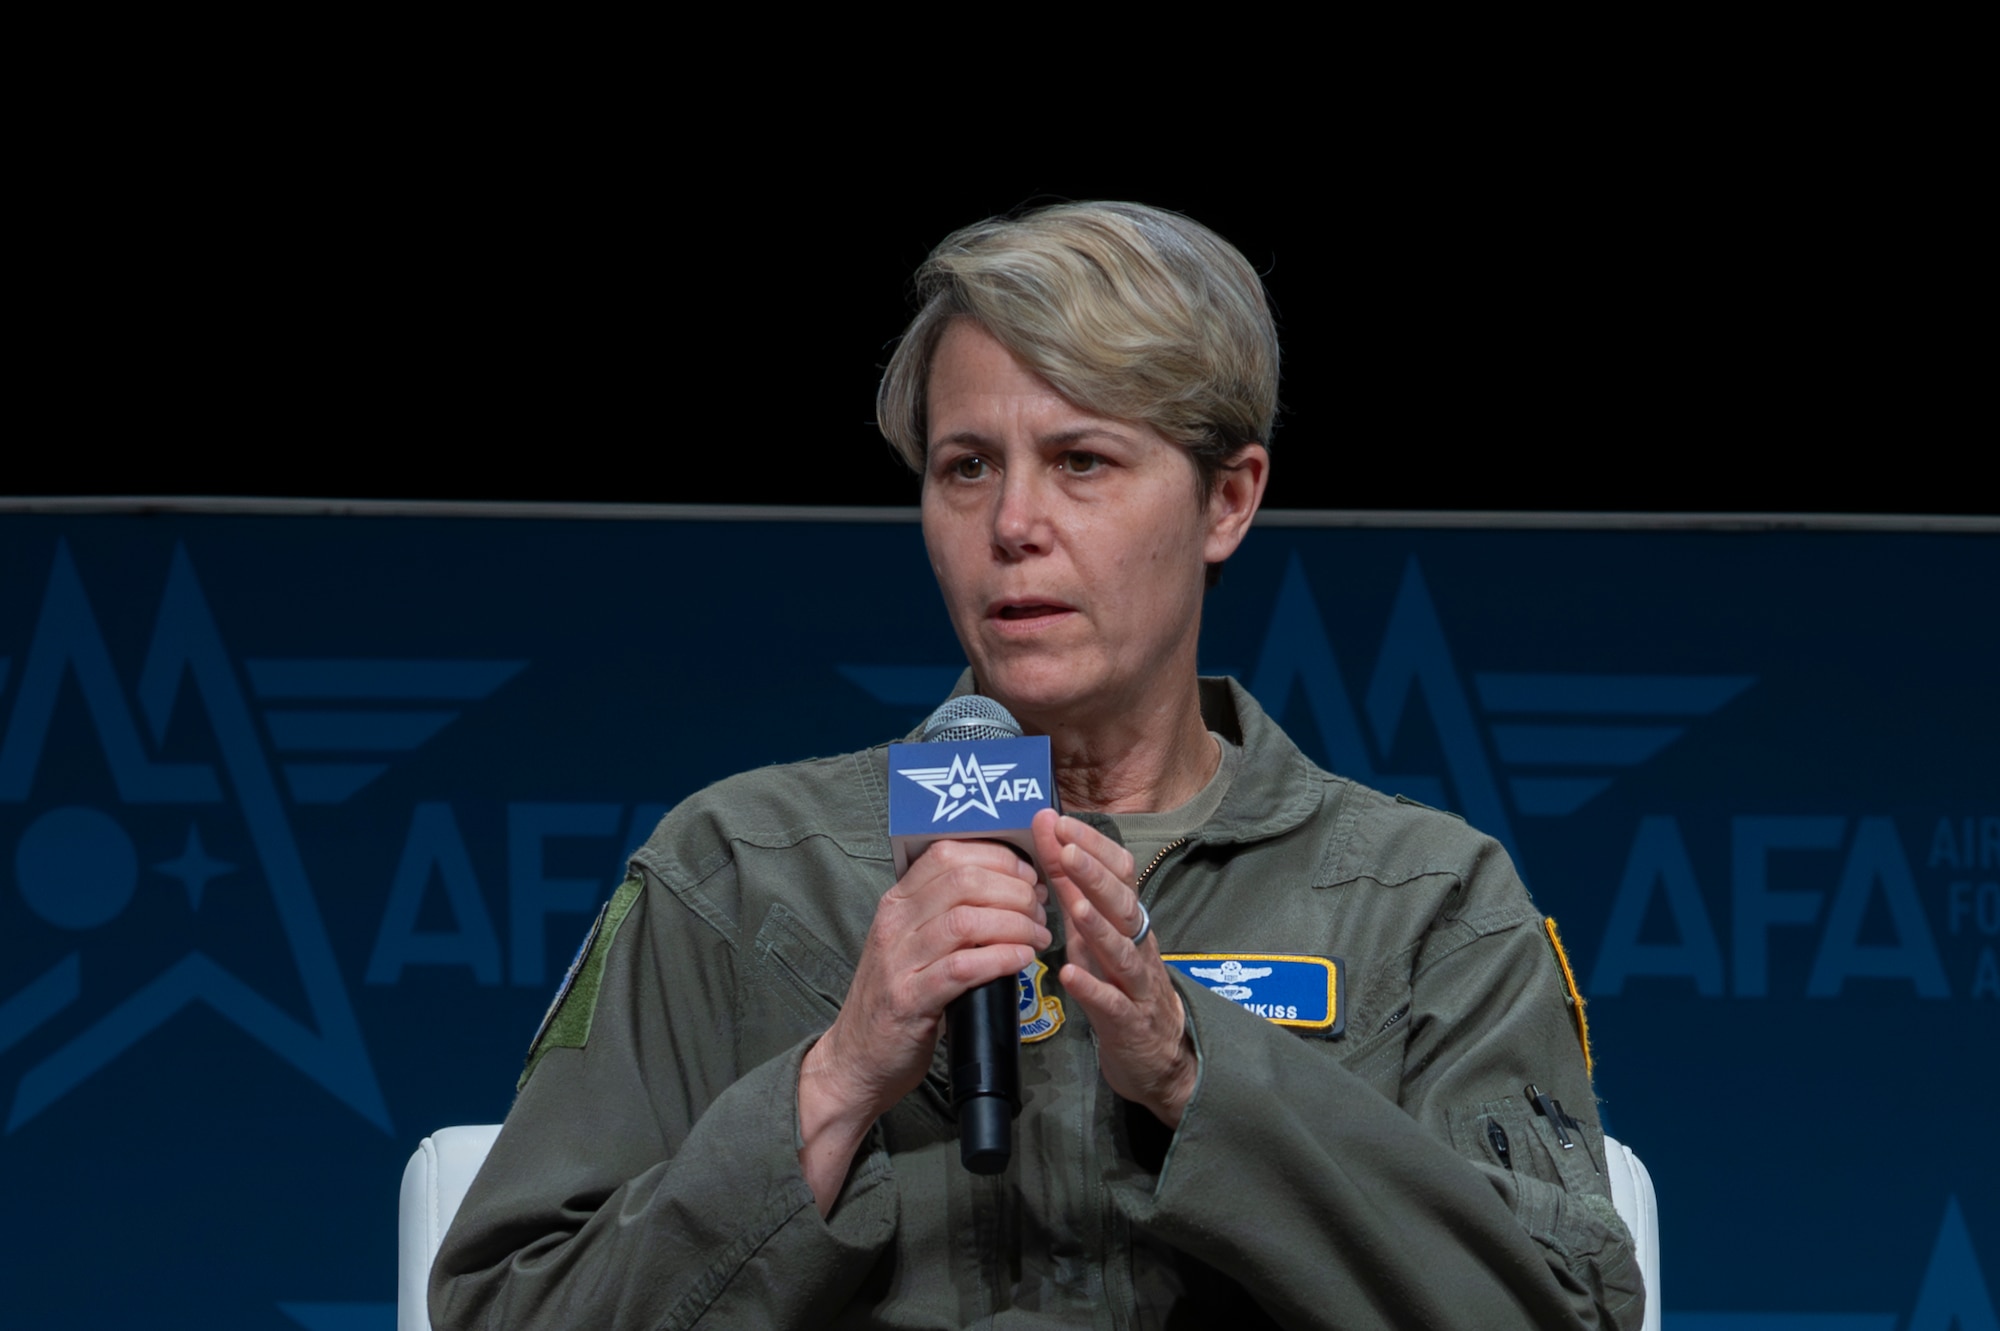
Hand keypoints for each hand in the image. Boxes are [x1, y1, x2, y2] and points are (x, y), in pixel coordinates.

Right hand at [798, 839, 1048, 1211]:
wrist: (855, 1057)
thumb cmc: (896, 996)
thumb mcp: (912, 942)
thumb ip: (945, 913)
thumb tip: (1009, 887)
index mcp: (896, 901)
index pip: (947, 853)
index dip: (997, 858)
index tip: (1027, 875)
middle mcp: (894, 923)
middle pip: (963, 880)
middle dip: (1013, 889)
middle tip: (1039, 908)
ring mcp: (898, 961)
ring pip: (965, 921)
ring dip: (1014, 924)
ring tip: (1038, 936)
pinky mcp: (909, 1000)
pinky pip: (962, 968)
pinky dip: (999, 958)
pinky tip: (1022, 959)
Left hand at [1032, 809, 1197, 1127]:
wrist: (1159, 1054)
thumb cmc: (1120, 983)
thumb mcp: (1095, 933)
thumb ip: (1073, 890)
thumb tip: (1052, 839)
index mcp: (1128, 920)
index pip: (1121, 872)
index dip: (1094, 846)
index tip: (1061, 821)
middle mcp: (1138, 945)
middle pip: (1124, 904)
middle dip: (1095, 875)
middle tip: (1067, 848)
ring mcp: (1136, 984)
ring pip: (1123, 951)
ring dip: (1098, 926)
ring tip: (1073, 905)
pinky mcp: (1129, 1022)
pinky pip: (1113, 1003)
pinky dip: (1093, 988)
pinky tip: (1070, 975)